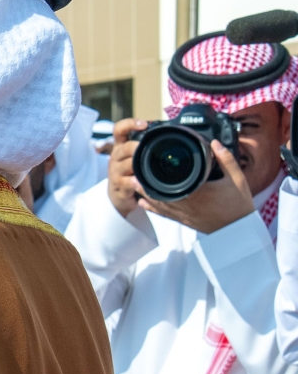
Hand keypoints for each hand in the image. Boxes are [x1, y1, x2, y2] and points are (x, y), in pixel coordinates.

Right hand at [107, 118, 148, 217]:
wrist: (118, 194)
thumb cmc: (130, 172)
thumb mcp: (134, 157)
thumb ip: (145, 147)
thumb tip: (171, 133)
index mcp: (121, 146)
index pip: (119, 129)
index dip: (130, 124)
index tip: (144, 124)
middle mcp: (116, 157)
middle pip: (125, 147)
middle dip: (137, 147)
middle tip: (148, 148)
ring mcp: (116, 172)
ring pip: (128, 164)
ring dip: (138, 165)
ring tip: (147, 166)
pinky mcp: (119, 186)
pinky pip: (128, 182)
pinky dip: (136, 183)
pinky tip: (141, 184)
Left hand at [109, 117, 253, 232]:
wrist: (239, 229)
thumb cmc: (238, 204)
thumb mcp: (236, 178)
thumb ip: (225, 159)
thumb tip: (215, 143)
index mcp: (198, 193)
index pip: (171, 185)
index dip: (156, 177)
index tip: (146, 166)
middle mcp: (187, 205)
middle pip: (160, 195)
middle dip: (146, 185)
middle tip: (134, 173)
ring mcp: (184, 215)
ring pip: (159, 206)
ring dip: (146, 195)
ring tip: (134, 184)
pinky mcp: (185, 222)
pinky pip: (165, 216)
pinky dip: (153, 209)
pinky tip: (143, 203)